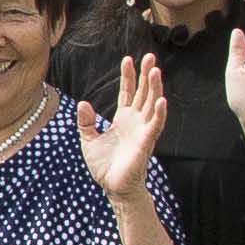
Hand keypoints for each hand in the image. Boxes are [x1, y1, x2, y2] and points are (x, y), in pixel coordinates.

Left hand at [75, 48, 169, 197]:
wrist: (113, 187)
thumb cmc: (104, 166)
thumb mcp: (88, 140)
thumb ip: (85, 121)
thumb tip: (83, 103)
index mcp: (123, 119)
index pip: (127, 92)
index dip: (128, 76)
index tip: (128, 58)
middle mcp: (136, 121)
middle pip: (143, 93)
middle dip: (146, 75)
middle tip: (151, 56)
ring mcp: (143, 130)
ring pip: (152, 104)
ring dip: (154, 88)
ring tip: (156, 70)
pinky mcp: (146, 142)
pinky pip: (155, 125)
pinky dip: (159, 112)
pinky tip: (161, 100)